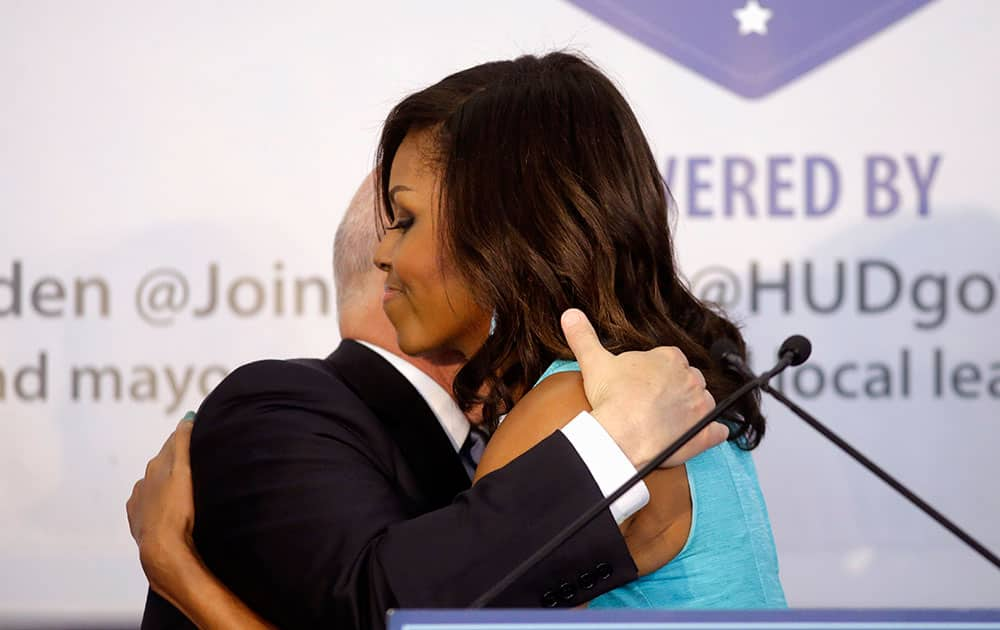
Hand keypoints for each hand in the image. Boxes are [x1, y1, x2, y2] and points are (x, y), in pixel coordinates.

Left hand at [126, 416, 197, 585]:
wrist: (162, 549)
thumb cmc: (177, 510)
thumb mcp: (185, 471)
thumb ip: (184, 443)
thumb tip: (186, 418)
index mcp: (157, 466)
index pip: (173, 444)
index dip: (185, 438)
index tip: (197, 433)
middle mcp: (144, 481)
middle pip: (162, 464)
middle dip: (175, 461)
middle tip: (194, 462)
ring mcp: (139, 501)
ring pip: (154, 485)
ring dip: (166, 483)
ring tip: (183, 490)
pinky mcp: (137, 520)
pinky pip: (147, 505)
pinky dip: (157, 503)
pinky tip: (168, 509)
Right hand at [560, 308, 726, 468]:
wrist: (621, 435)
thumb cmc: (612, 398)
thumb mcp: (594, 361)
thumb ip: (583, 336)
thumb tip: (570, 315)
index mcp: (669, 358)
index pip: (669, 360)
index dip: (655, 373)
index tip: (642, 384)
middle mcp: (690, 378)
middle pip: (687, 381)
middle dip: (674, 390)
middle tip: (651, 404)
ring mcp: (700, 406)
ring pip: (702, 403)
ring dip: (691, 411)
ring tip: (668, 422)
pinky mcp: (704, 432)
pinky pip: (716, 431)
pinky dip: (711, 433)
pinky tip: (698, 436)